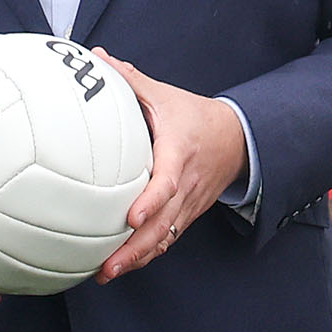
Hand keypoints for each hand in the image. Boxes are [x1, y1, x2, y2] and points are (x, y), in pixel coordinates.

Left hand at [92, 54, 249, 283]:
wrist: (236, 139)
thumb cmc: (193, 116)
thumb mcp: (164, 94)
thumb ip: (130, 79)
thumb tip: (95, 57)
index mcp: (179, 152)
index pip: (167, 182)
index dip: (151, 202)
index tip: (130, 218)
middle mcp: (185, 184)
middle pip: (163, 225)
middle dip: (135, 249)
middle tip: (106, 266)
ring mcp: (188, 204)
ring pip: (164, 239)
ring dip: (136, 259)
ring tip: (105, 274)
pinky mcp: (186, 215)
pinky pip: (166, 240)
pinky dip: (146, 255)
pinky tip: (120, 267)